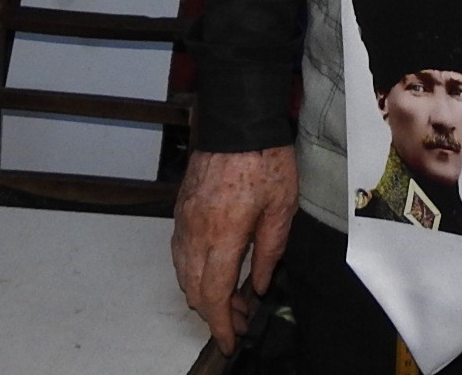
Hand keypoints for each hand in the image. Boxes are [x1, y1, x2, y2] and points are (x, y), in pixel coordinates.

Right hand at [171, 146, 296, 352]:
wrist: (237, 120)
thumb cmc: (264, 158)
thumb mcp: (282, 207)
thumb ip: (270, 250)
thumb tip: (257, 285)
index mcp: (223, 234)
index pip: (214, 295)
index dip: (221, 324)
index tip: (230, 340)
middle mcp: (196, 232)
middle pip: (194, 290)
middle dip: (215, 314)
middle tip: (241, 318)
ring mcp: (184, 220)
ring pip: (183, 274)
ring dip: (204, 293)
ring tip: (233, 296)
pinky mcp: (181, 209)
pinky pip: (179, 252)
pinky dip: (193, 271)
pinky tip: (213, 270)